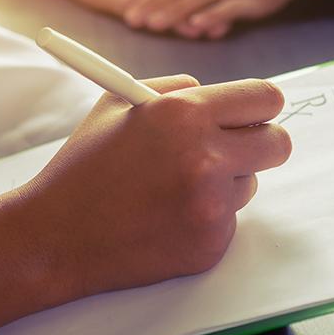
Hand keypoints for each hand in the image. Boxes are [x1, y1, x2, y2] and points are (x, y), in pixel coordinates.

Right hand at [18, 75, 290, 300]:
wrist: (55, 236)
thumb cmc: (83, 167)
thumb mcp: (116, 105)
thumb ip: (172, 90)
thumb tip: (215, 92)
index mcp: (183, 113)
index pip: (264, 99)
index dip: (259, 107)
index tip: (252, 115)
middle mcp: (205, 157)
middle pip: (278, 144)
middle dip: (259, 144)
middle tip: (231, 150)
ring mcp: (211, 205)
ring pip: (250, 184)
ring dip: (224, 184)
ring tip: (170, 190)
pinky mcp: (210, 244)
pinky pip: (228, 221)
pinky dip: (203, 219)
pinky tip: (162, 219)